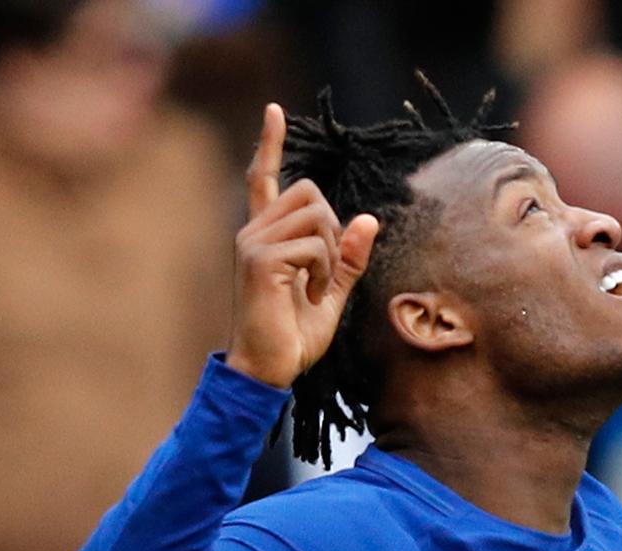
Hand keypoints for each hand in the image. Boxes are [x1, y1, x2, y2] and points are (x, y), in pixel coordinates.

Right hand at [223, 104, 379, 389]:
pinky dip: (323, 271)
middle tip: (323, 272)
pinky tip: (309, 294)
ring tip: (314, 287)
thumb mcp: (331, 292)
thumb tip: (369, 219)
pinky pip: (314, 244)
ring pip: (316, 214)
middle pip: (310, 192)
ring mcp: (252, 242)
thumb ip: (348, 258)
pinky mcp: (259, 259)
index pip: (264, 179)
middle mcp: (253, 231)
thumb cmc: (294, 336)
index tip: (275, 110)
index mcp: (265, 235)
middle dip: (332, 227)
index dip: (271, 144)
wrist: (270, 369)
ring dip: (329, 252)